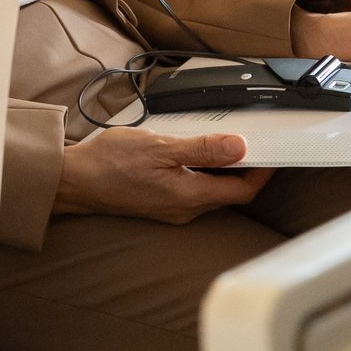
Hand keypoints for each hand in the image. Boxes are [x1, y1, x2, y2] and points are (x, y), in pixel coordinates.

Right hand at [55, 126, 272, 222]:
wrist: (76, 181)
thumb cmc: (112, 164)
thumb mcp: (162, 148)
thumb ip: (203, 149)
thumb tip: (240, 148)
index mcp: (190, 196)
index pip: (243, 190)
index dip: (263, 172)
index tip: (274, 152)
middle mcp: (185, 209)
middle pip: (230, 192)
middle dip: (248, 169)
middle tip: (257, 141)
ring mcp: (173, 208)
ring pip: (212, 191)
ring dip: (224, 169)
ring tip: (228, 142)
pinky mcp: (161, 203)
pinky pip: (194, 189)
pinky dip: (204, 172)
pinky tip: (195, 152)